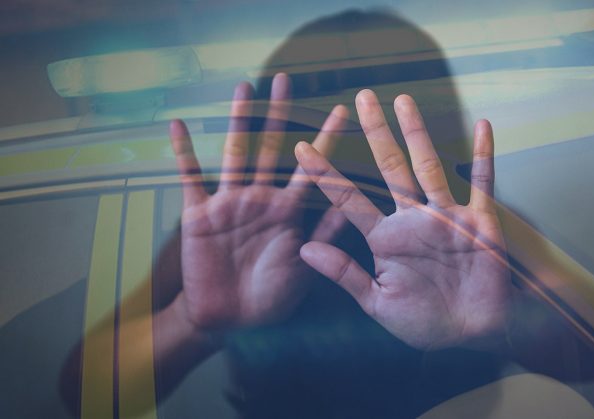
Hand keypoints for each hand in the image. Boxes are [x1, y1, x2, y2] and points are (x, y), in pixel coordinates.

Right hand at [169, 74, 347, 330]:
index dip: (326, 139)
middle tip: (286, 79)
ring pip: (235, 152)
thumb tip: (353, 206)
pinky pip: (190, 178)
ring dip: (237, 121)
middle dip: (279, 115)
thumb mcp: (304, 267)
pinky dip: (184, 153)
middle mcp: (261, 198)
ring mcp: (229, 202)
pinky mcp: (199, 213)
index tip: (342, 109)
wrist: (229, 319)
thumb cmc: (272, 297)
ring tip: (243, 88)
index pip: (311, 167)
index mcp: (289, 211)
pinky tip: (178, 125)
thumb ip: (325, 236)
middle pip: (271, 147)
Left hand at [295, 90, 514, 349]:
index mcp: (384, 238)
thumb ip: (344, 273)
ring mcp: (446, 216)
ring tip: (403, 101)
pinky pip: (482, 183)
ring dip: (417, 134)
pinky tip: (483, 125)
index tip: (300, 147)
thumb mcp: (377, 302)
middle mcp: (412, 219)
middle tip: (361, 98)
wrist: (472, 334)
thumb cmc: (424, 322)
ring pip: (429, 166)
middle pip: (390, 167)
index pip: (349, 199)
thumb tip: (304, 248)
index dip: (325, 174)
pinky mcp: (479, 221)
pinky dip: (483, 155)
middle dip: (376, 133)